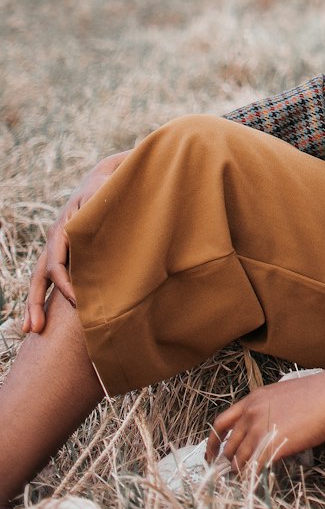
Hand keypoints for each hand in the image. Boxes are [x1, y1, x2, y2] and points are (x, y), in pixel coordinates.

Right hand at [23, 151, 129, 334]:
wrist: (104, 179)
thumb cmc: (108, 188)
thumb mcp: (104, 195)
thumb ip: (100, 207)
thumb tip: (100, 218)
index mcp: (62, 230)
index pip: (56, 265)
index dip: (66, 287)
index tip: (78, 305)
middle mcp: (54, 241)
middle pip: (40, 276)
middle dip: (36, 303)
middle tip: (34, 329)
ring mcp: (57, 248)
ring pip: (41, 279)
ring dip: (35, 303)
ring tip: (32, 330)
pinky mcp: (66, 252)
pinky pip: (52, 276)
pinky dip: (49, 295)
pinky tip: (49, 316)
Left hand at [206, 348, 324, 474]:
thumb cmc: (317, 393)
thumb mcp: (284, 394)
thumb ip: (270, 408)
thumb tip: (268, 422)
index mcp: (252, 400)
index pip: (221, 423)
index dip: (213, 442)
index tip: (212, 455)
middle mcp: (251, 414)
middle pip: (228, 445)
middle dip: (226, 463)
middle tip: (227, 476)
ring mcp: (260, 429)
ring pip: (239, 460)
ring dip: (239, 474)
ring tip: (241, 484)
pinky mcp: (272, 445)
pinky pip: (254, 468)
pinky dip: (251, 479)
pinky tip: (255, 485)